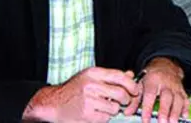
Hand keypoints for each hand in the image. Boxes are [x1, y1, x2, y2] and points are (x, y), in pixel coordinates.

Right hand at [23, 67, 138, 122]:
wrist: (55, 102)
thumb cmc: (75, 89)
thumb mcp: (91, 77)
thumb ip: (111, 76)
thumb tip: (130, 75)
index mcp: (94, 74)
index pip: (119, 76)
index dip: (131, 84)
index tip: (135, 89)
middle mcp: (91, 86)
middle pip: (121, 93)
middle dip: (126, 99)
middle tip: (124, 101)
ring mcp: (89, 101)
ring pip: (114, 108)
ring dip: (113, 109)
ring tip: (104, 106)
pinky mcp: (87, 115)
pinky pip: (106, 118)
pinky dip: (104, 117)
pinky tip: (97, 112)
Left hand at [126, 57, 188, 122]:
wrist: (165, 65)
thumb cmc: (151, 77)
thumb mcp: (140, 84)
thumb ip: (134, 100)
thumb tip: (127, 112)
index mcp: (153, 80)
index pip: (150, 95)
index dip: (147, 109)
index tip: (145, 120)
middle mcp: (166, 83)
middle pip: (166, 98)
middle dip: (164, 111)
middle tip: (162, 122)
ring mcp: (176, 87)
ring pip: (178, 100)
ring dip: (176, 112)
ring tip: (172, 122)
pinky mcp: (182, 91)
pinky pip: (186, 100)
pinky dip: (186, 108)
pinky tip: (185, 116)